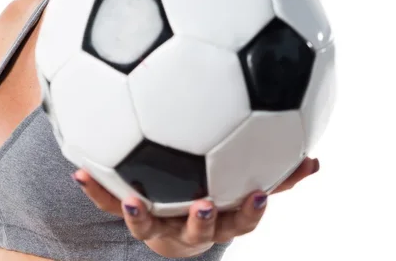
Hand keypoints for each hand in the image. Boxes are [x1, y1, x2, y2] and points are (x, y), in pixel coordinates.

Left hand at [72, 156, 319, 256]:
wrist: (171, 222)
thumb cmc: (214, 199)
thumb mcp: (245, 189)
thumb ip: (278, 177)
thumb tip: (316, 161)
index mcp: (221, 218)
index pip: (241, 220)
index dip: (250, 211)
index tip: (259, 194)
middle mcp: (190, 229)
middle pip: (200, 234)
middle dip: (203, 223)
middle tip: (204, 204)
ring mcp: (159, 228)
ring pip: (150, 231)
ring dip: (141, 218)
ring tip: (132, 202)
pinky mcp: (132, 217)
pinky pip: (108, 205)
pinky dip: (95, 191)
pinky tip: (79, 170)